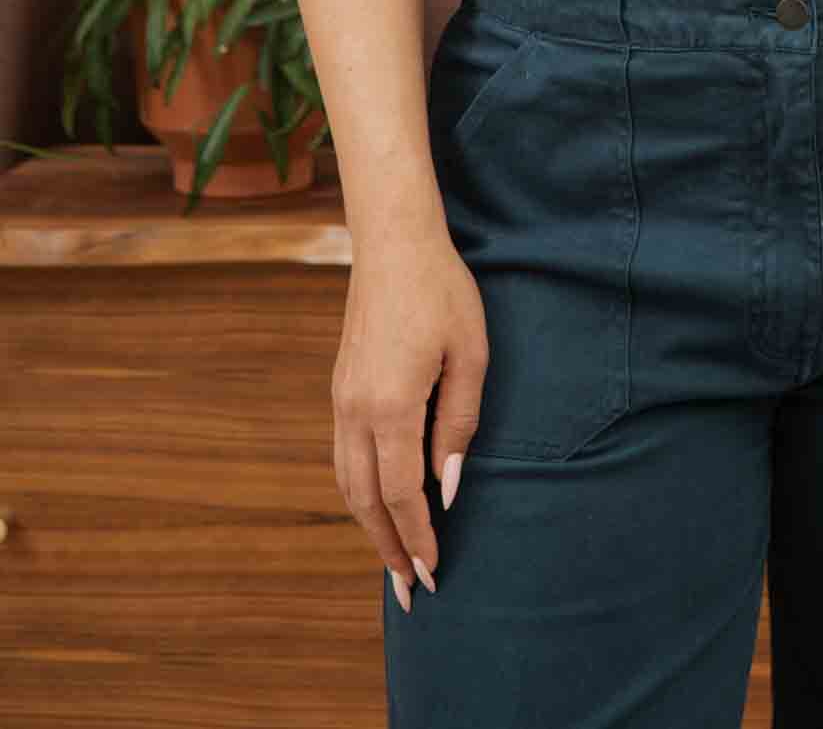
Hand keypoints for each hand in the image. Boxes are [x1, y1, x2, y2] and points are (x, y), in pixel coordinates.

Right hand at [332, 234, 488, 612]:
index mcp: (390, 406)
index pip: (401, 495)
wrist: (394, 243)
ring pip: (346, 483)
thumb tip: (446, 489)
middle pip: (364, 501)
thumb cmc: (443, 292)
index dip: (418, 538)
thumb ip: (458, 426)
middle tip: (410, 592)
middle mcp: (354, 410)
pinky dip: (359, 493)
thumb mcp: (470, 356)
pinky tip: (379, 506)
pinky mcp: (340, 389)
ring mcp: (340, 400)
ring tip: (394, 561)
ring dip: (369, 527)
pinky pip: (343, 458)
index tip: (434, 574)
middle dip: (387, 550)